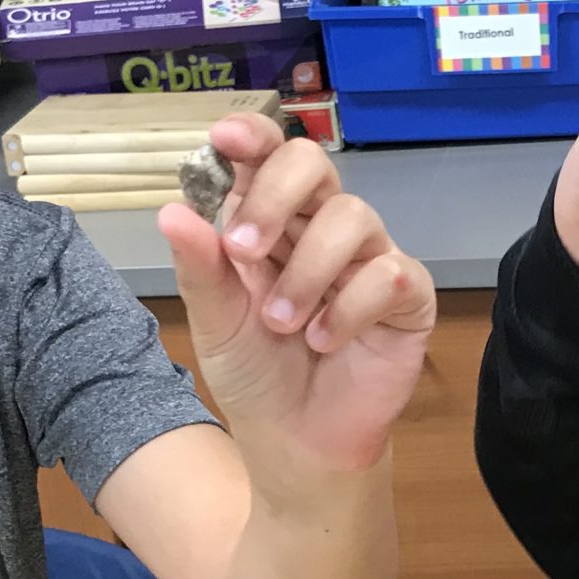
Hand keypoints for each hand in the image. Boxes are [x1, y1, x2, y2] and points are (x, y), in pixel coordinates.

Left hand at [157, 115, 436, 476]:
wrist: (296, 442)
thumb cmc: (258, 375)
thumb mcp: (216, 323)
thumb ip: (201, 268)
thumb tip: (172, 209)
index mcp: (270, 222)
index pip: (267, 157)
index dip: (251, 137)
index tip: (225, 140)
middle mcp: (321, 228)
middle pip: (314, 165)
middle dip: (275, 198)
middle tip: (243, 251)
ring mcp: (368, 259)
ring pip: (353, 216)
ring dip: (307, 272)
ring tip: (282, 324)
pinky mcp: (406, 297)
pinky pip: (389, 273)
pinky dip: (349, 308)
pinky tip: (325, 342)